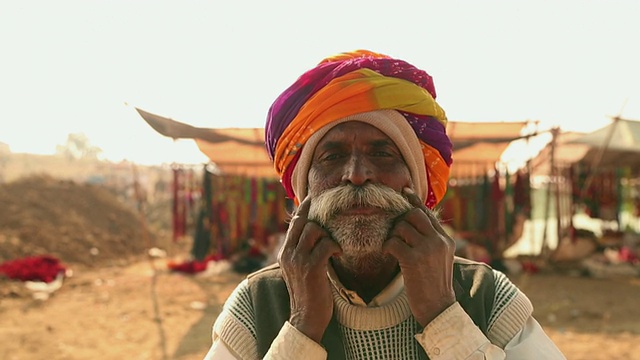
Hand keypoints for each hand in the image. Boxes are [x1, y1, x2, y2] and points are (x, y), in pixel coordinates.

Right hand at [277, 196, 341, 341]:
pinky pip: (326, 245)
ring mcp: (298, 260)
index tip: (315, 198)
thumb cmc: (309, 294)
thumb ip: (304, 252)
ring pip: (314, 229)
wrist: (306, 318)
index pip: (294, 223)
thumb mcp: (300, 270)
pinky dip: (335, 246)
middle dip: (318, 213)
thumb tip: (315, 235)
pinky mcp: (311, 268)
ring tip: (335, 246)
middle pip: (302, 220)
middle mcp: (288, 253)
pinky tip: (339, 254)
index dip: (305, 208)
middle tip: (333, 209)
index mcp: (285, 252)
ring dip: (328, 235)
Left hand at [382, 187, 455, 326]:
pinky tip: (389, 255)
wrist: (438, 308)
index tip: (405, 192)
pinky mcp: (414, 260)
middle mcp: (439, 241)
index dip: (414, 202)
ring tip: (393, 248)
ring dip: (393, 235)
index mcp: (446, 240)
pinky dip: (387, 247)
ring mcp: (427, 249)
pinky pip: (393, 242)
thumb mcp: (439, 259)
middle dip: (400, 221)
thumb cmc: (434, 284)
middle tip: (394, 233)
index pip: (428, 214)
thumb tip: (416, 221)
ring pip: (402, 226)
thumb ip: (431, 241)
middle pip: (413, 215)